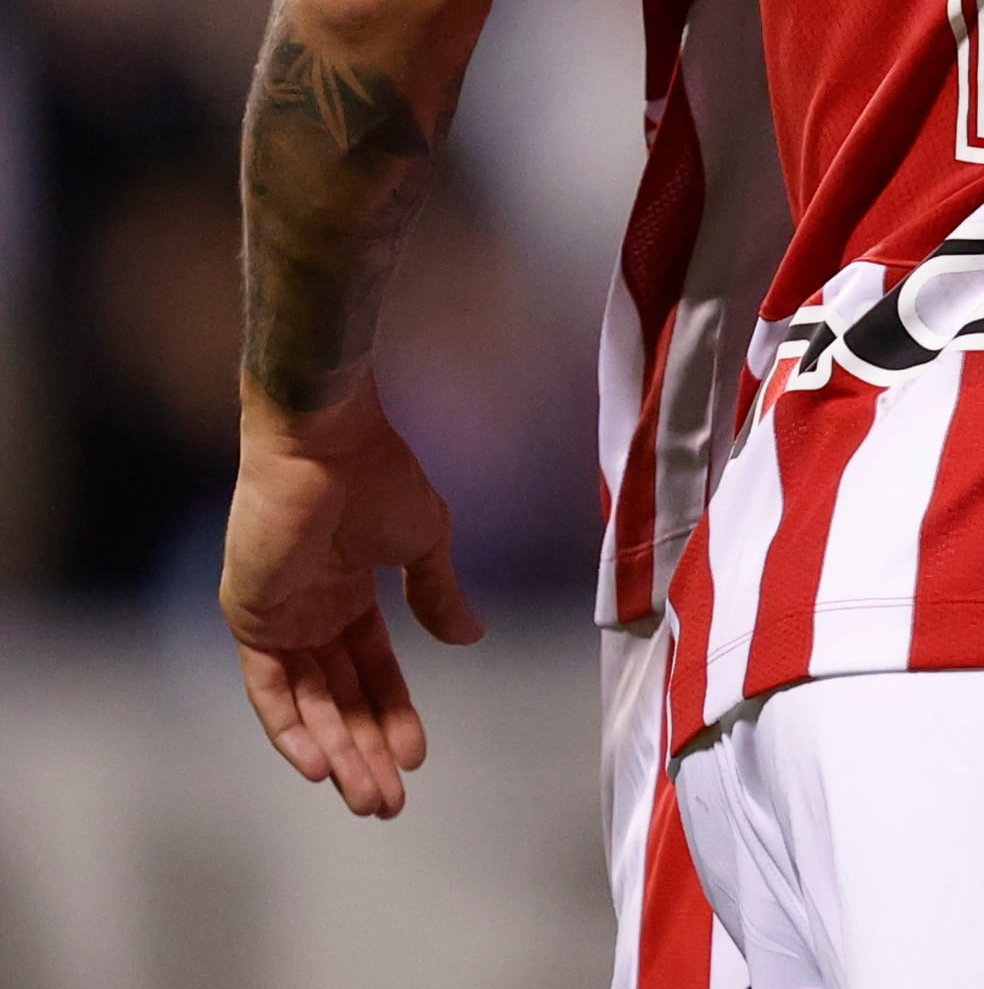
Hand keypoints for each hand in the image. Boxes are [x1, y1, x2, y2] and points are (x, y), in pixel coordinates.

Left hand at [224, 384, 482, 819]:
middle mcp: (308, 615)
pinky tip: (320, 767)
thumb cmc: (379, 477)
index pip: (370, 670)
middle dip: (366, 751)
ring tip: (369, 798)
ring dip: (337, 753)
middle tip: (390, 803)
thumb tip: (470, 637)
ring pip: (308, 705)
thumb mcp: (424, 541)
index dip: (395, 713)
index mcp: (346, 594)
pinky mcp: (251, 619)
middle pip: (338, 700)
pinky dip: (290, 730)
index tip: (419, 756)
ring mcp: (276, 620)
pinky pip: (268, 690)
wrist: (327, 442)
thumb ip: (437, 594)